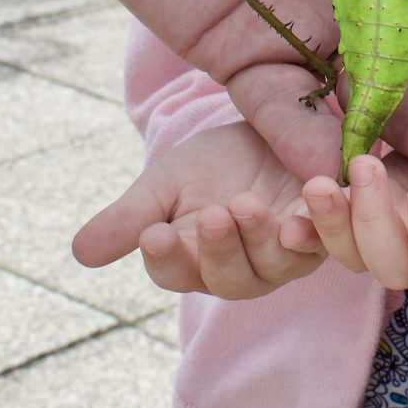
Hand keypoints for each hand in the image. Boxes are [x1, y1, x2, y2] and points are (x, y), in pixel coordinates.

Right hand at [72, 121, 324, 297]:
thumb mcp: (166, 183)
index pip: (176, 273)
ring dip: (264, 238)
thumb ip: (130, 217)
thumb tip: (79, 252)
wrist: (266, 129)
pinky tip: (311, 199)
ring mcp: (287, 253)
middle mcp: (243, 268)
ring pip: (277, 264)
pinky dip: (321, 224)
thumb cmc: (210, 164)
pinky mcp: (327, 229)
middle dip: (219, 249)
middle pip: (229, 279)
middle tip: (212, 214)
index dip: (166, 259)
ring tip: (249, 206)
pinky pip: (328, 239)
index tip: (154, 234)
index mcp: (196, 261)